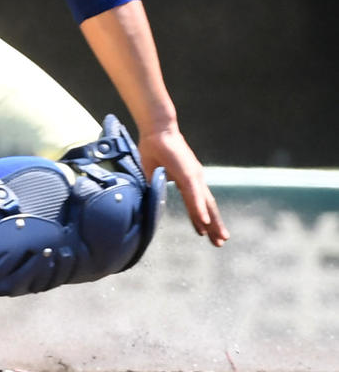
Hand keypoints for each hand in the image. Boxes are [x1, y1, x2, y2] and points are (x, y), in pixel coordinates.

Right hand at [139, 125, 227, 247]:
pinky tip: (204, 222)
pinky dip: (199, 209)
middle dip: (215, 226)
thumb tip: (151, 202)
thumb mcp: (153, 174)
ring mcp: (194, 176)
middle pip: (208, 206)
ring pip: (205, 204)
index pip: (198, 202)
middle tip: (221, 242)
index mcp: (188, 179)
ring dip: (212, 222)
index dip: (201, 218)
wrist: (156, 129)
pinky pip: (194, 195)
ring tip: (219, 238)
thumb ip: (156, 188)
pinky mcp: (188, 173)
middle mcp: (196, 179)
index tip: (205, 233)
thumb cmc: (153, 148)